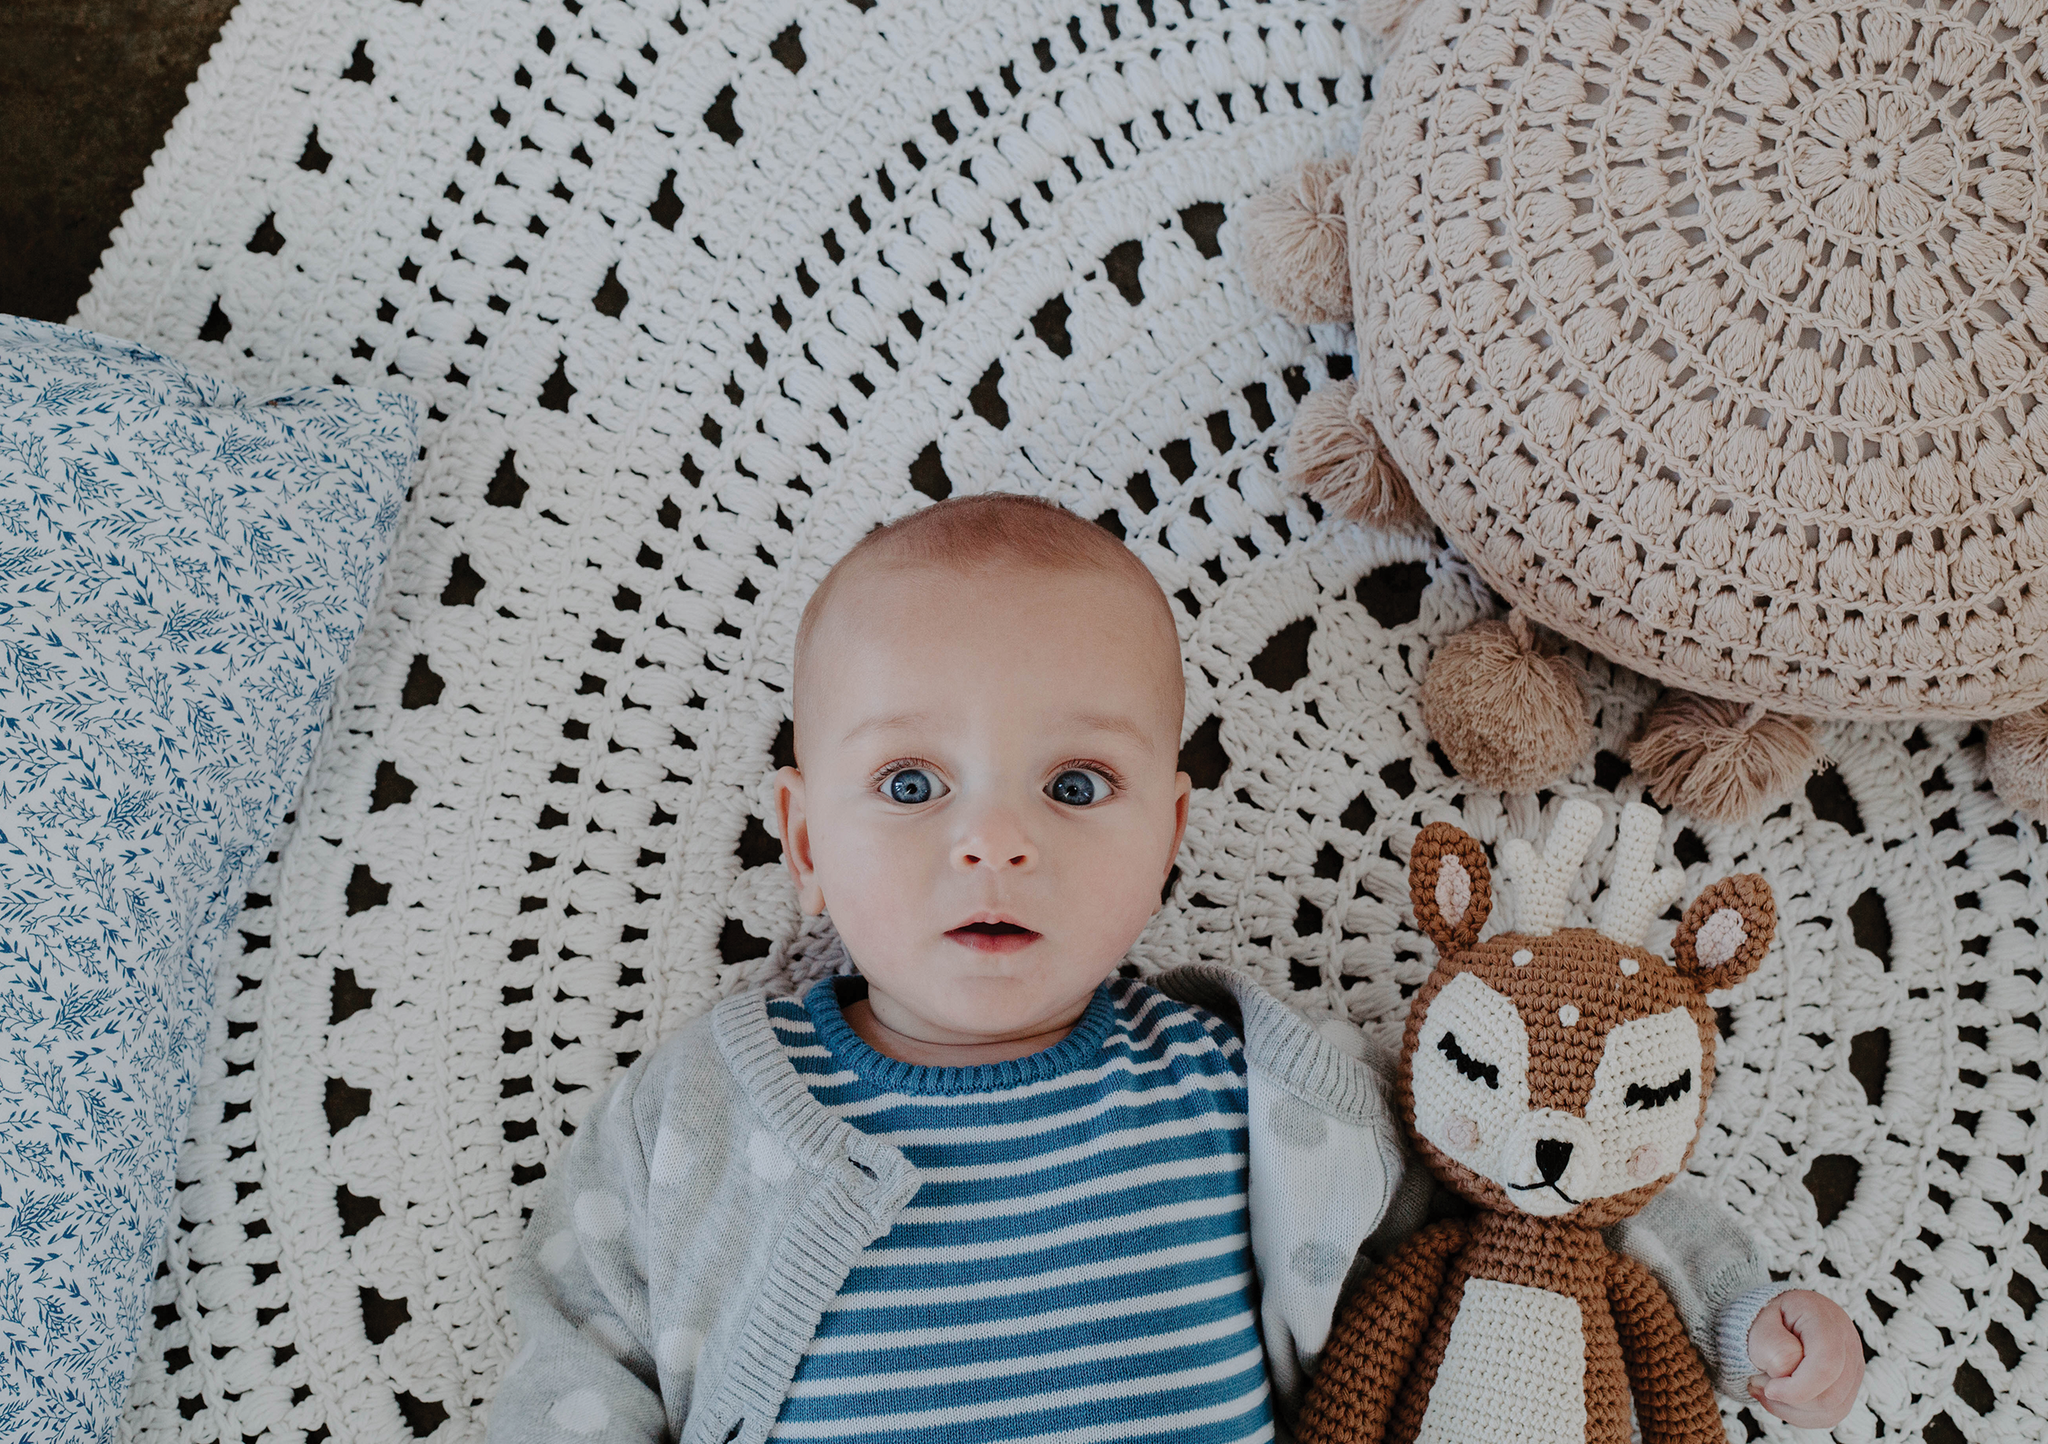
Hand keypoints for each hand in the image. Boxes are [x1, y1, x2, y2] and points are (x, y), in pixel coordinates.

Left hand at [1747, 1289, 1862, 1427]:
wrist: (1782, 1313)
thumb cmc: (1770, 1316)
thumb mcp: (1760, 1320)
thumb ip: (1771, 1345)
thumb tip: (1785, 1373)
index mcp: (1826, 1321)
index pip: (1826, 1367)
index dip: (1796, 1388)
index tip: (1769, 1388)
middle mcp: (1848, 1346)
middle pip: (1830, 1396)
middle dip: (1789, 1399)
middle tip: (1758, 1382)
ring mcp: (1853, 1369)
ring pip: (1831, 1411)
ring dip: (1791, 1409)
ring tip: (1765, 1388)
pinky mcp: (1849, 1387)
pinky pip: (1829, 1415)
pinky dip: (1799, 1414)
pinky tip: (1779, 1397)